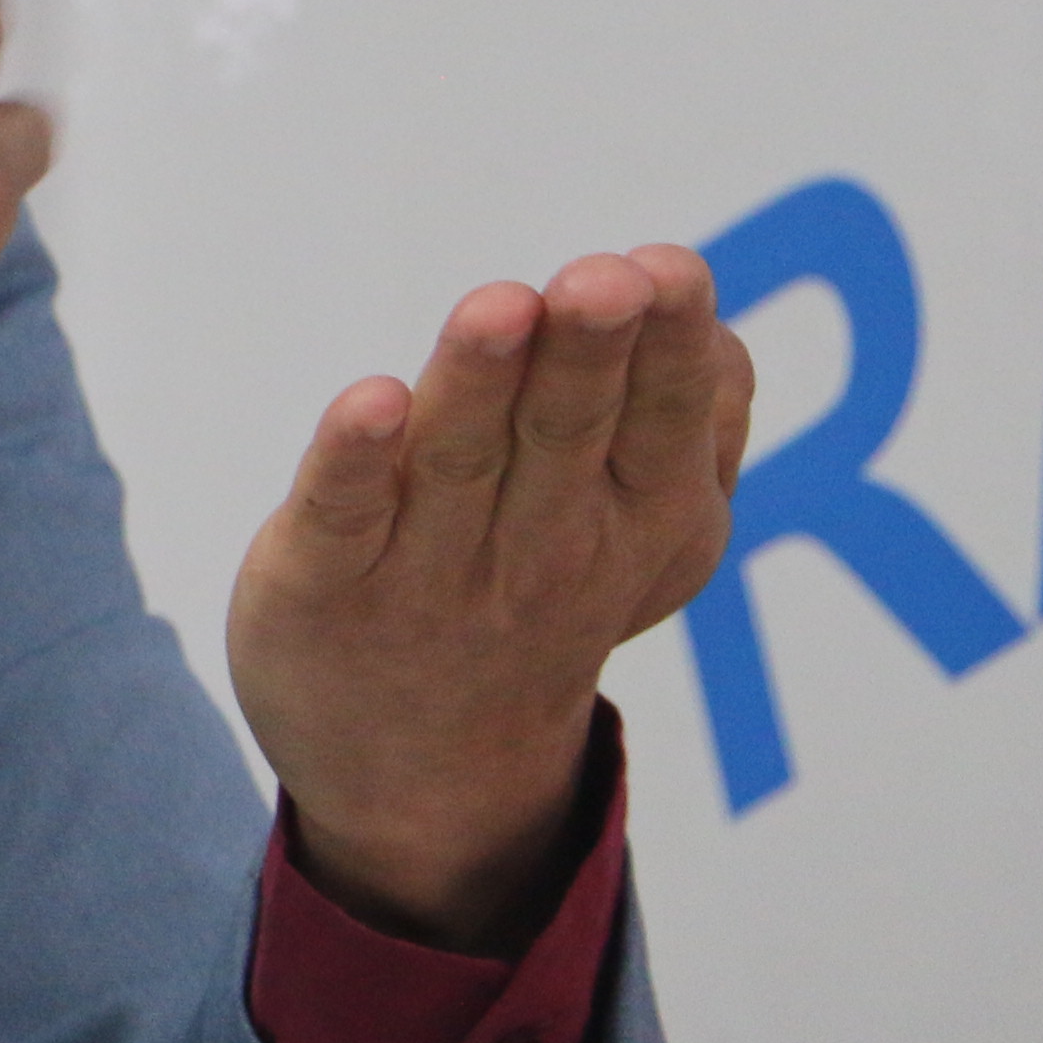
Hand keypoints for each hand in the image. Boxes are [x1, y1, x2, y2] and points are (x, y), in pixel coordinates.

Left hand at [225, 249, 752, 952]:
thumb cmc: (547, 583)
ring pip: (457, 460)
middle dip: (585, 351)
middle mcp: (539, 546)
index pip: (660, 423)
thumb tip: (718, 333)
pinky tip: (368, 403)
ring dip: (477, 380)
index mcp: (633, 518)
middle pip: (564, 431)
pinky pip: (343, 517)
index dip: (665, 346)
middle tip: (601, 280)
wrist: (422, 772)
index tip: (665, 270)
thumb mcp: (650, 530)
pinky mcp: (323, 581)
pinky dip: (353, 463)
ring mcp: (427, 567)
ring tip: (499, 307)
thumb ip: (691, 420)